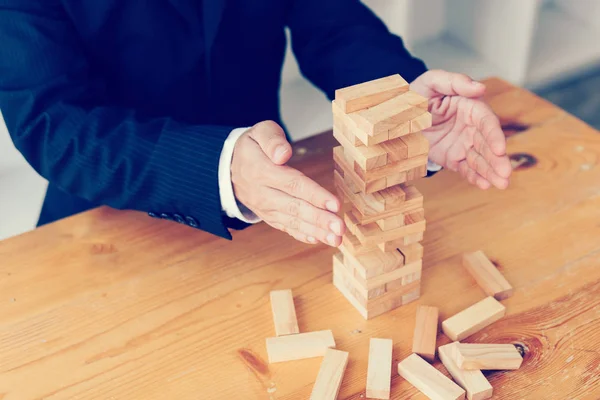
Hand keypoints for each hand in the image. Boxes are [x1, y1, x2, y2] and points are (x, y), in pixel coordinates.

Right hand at [231, 120, 344, 245]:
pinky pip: (285, 227)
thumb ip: (272, 139)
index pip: (292, 184)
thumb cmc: (252, 146)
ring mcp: (264, 207)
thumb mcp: (259, 132)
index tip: (335, 204)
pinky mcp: (268, 216)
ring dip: (315, 232)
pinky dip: (302, 235)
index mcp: (262, 171)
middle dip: (319, 219)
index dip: (314, 195)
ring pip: (292, 221)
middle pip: (294, 207)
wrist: (227, 167)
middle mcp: (262, 193)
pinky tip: (318, 240)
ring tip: (336, 239)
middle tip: (340, 228)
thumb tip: (283, 154)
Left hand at [410, 70, 511, 188]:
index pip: (487, 122)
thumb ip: (455, 82)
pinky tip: (484, 185)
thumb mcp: (431, 83)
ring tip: (501, 184)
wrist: (400, 116)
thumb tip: (480, 88)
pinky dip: (474, 177)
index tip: (500, 149)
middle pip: (488, 144)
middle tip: (506, 174)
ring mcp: (463, 144)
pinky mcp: (453, 158)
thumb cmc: (418, 95)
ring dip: (491, 171)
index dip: (495, 135)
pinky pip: (466, 169)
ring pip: (480, 159)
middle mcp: (471, 127)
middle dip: (498, 159)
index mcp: (470, 107)